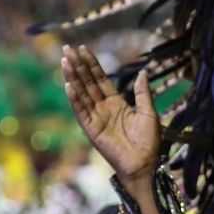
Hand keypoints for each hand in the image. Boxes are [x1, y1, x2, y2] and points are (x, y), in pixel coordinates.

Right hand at [62, 45, 159, 182]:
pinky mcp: (92, 130)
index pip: (100, 79)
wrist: (145, 164)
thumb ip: (142, 92)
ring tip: (65, 61)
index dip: (91, 64)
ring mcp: (96, 118)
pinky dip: (75, 99)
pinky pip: (81, 112)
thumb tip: (143, 72)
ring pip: (82, 94)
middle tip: (67, 48)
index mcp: (116, 102)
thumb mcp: (149, 112)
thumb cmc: (149, 141)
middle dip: (78, 66)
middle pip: (87, 83)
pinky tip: (69, 85)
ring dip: (73, 77)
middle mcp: (103, 108)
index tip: (83, 48)